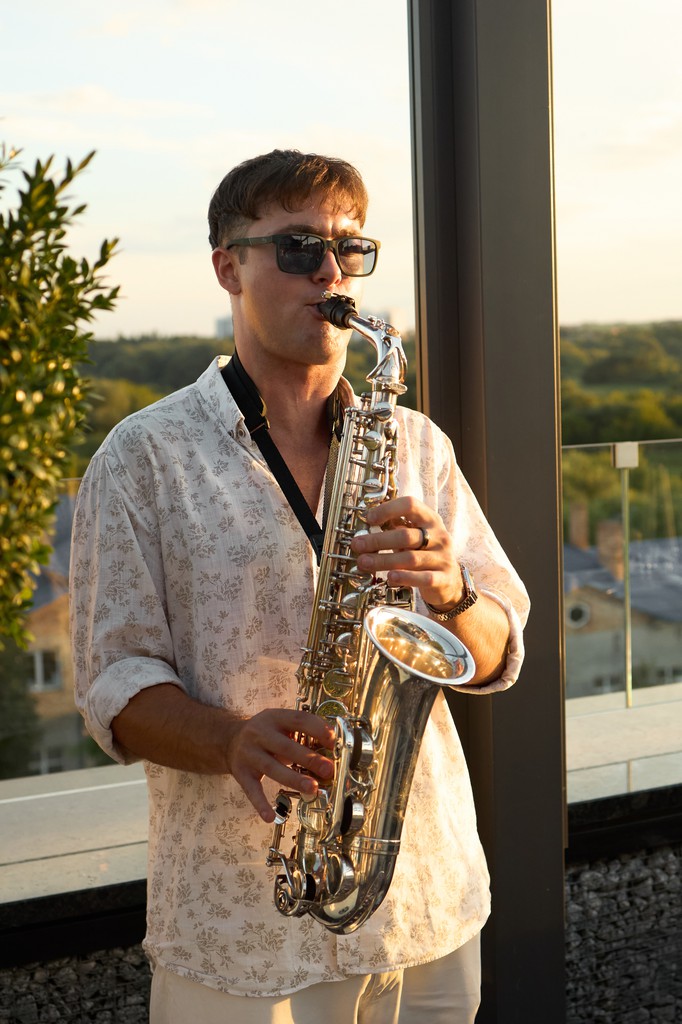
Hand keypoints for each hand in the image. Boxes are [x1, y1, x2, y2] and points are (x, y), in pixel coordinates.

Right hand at [225, 708, 336, 822]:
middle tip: (328, 770)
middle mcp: (259, 733)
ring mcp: (248, 753)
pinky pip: (251, 790)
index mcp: (275, 717)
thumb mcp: (281, 725)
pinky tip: (270, 816)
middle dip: (309, 758)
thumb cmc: (267, 734)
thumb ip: (302, 735)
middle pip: (285, 746)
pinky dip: (260, 804)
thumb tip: (330, 753)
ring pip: (271, 768)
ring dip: (293, 779)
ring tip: (312, 788)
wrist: (230, 739)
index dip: (318, 729)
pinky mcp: (241, 772)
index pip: (298, 720)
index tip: (333, 742)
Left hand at [349, 495, 462, 610]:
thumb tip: (364, 529)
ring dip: (383, 560)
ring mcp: (443, 558)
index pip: (410, 505)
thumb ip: (395, 530)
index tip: (369, 519)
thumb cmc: (424, 554)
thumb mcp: (414, 537)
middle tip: (357, 545)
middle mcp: (439, 536)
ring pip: (411, 558)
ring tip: (364, 563)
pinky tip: (390, 578)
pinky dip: (405, 577)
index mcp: (430, 520)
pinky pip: (423, 578)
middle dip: (378, 540)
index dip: (388, 509)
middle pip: (406, 535)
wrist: (449, 581)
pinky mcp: (443, 578)